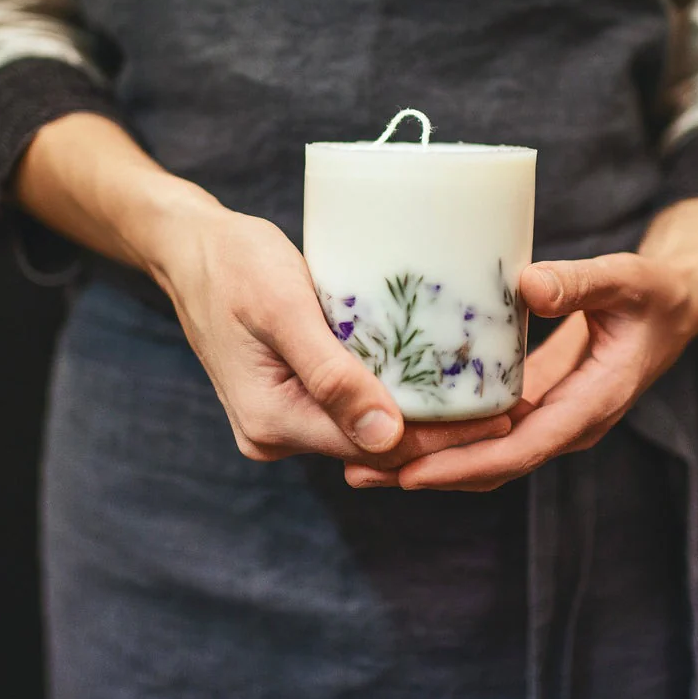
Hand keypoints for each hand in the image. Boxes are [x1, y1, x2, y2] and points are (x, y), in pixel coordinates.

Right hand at [14, 114, 507, 467]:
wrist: (191, 250)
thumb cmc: (234, 265)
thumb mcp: (283, 309)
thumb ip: (331, 375)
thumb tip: (387, 440)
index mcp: (272, 421)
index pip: (373, 449)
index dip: (440, 438)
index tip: (499, 416)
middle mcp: (275, 433)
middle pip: (374, 447)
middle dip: (439, 431)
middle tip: (506, 404)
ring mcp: (282, 418)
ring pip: (365, 428)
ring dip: (418, 414)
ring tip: (481, 392)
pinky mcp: (291, 396)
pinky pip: (350, 406)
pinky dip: (390, 394)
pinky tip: (432, 378)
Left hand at [344, 198, 697, 490]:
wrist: (670, 306)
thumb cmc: (653, 294)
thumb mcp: (627, 280)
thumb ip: (583, 282)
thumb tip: (530, 284)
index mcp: (591, 405)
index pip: (521, 450)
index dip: (465, 465)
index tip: (409, 473)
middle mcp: (566, 422)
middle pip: (490, 464)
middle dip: (428, 473)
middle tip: (359, 470)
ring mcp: (548, 416)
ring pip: (483, 453)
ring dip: (428, 461)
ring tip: (361, 461)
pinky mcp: (533, 402)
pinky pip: (486, 430)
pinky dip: (444, 434)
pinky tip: (400, 421)